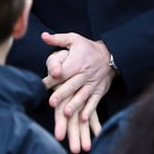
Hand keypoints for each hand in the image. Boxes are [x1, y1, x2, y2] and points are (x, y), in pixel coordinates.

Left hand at [41, 32, 115, 151]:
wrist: (110, 55)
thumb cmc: (87, 47)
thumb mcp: (73, 39)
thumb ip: (57, 39)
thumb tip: (43, 36)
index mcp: (77, 62)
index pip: (64, 71)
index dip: (54, 77)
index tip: (43, 84)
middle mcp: (84, 74)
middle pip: (72, 85)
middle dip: (62, 94)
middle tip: (52, 102)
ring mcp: (92, 84)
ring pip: (82, 95)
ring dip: (74, 104)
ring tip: (66, 113)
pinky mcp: (99, 91)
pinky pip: (94, 102)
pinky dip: (89, 110)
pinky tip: (83, 118)